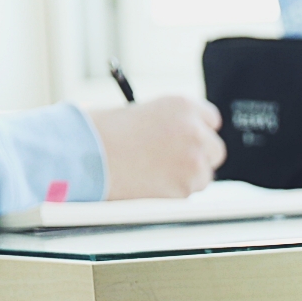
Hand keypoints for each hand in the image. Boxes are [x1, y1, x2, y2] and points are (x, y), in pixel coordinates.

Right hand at [87, 96, 226, 199]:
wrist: (86, 155)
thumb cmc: (103, 132)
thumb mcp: (141, 111)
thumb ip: (170, 123)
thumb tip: (185, 140)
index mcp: (183, 106)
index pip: (212, 120)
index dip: (199, 132)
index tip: (191, 140)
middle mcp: (194, 132)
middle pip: (215, 150)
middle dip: (200, 157)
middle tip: (177, 162)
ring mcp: (192, 162)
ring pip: (204, 176)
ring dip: (186, 177)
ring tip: (154, 172)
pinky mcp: (184, 189)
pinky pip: (188, 194)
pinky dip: (174, 193)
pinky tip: (150, 183)